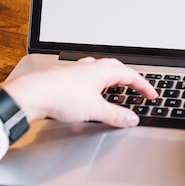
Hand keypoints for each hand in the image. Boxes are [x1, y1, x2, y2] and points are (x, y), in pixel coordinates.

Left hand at [1, 57, 157, 127]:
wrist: (33, 94)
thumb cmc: (61, 95)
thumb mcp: (95, 110)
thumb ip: (115, 115)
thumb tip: (131, 118)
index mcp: (101, 70)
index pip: (130, 75)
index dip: (144, 86)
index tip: (151, 95)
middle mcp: (90, 67)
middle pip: (116, 68)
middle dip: (129, 79)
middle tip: (137, 90)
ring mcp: (77, 71)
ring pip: (100, 71)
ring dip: (111, 79)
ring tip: (115, 89)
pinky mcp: (66, 78)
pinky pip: (87, 77)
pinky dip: (96, 84)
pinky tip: (90, 93)